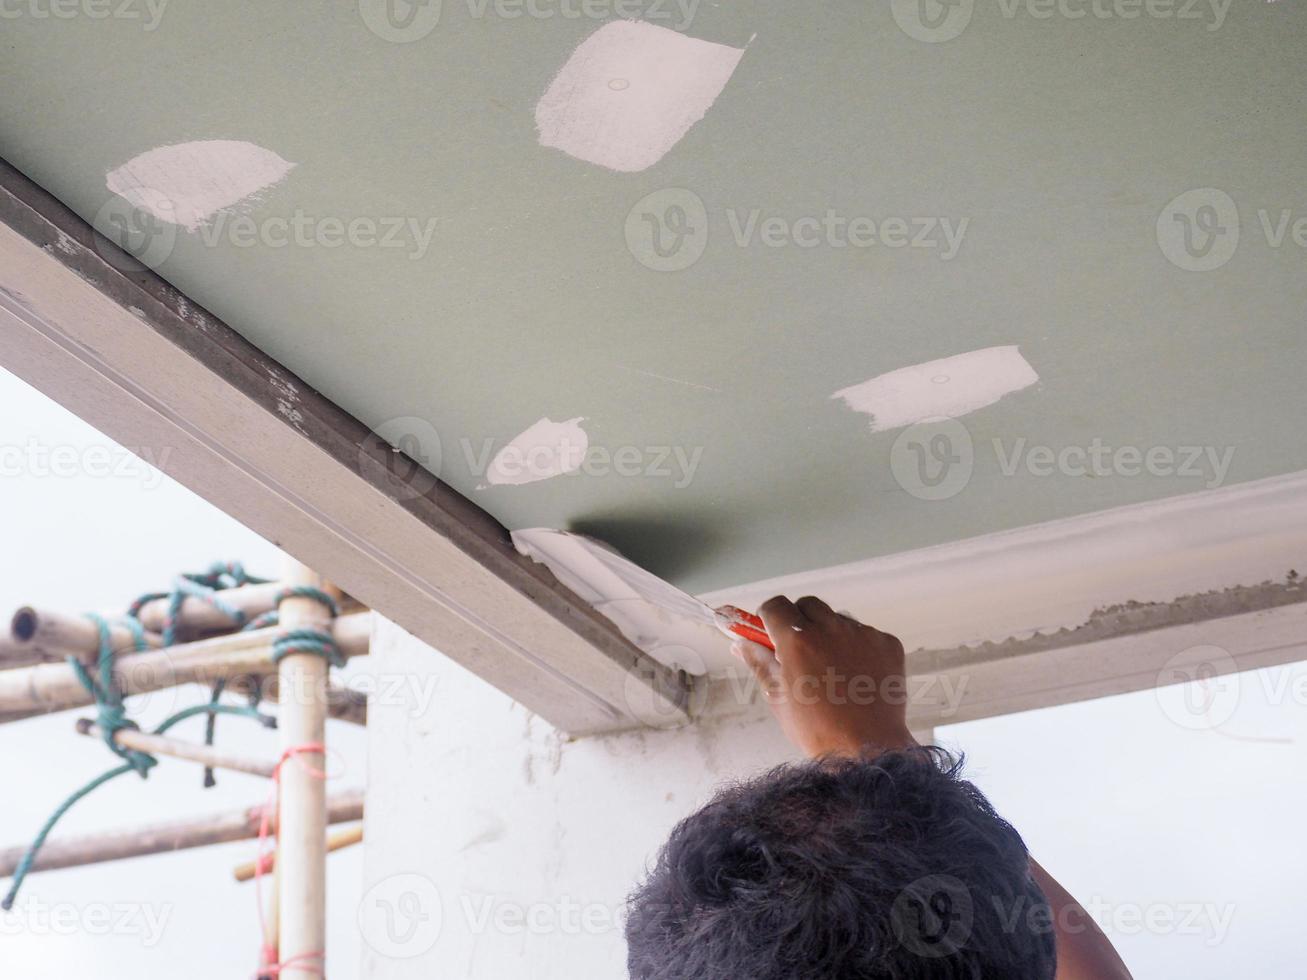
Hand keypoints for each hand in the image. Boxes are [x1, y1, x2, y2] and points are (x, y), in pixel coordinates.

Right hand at [731, 595, 916, 758]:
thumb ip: (759, 663)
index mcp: (797, 641)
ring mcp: (863, 635)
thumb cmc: (818, 731)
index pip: (775, 605)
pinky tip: (855, 675)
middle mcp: (831, 630)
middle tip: (799, 650)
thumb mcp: (778, 698)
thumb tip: (740, 644)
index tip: (769, 630)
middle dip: (799, 621)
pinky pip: (866, 634)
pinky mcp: (887, 644)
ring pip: (838, 618)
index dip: (769, 617)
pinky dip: (858, 647)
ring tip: (831, 668)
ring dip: (829, 633)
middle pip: (808, 605)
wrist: (867, 751)